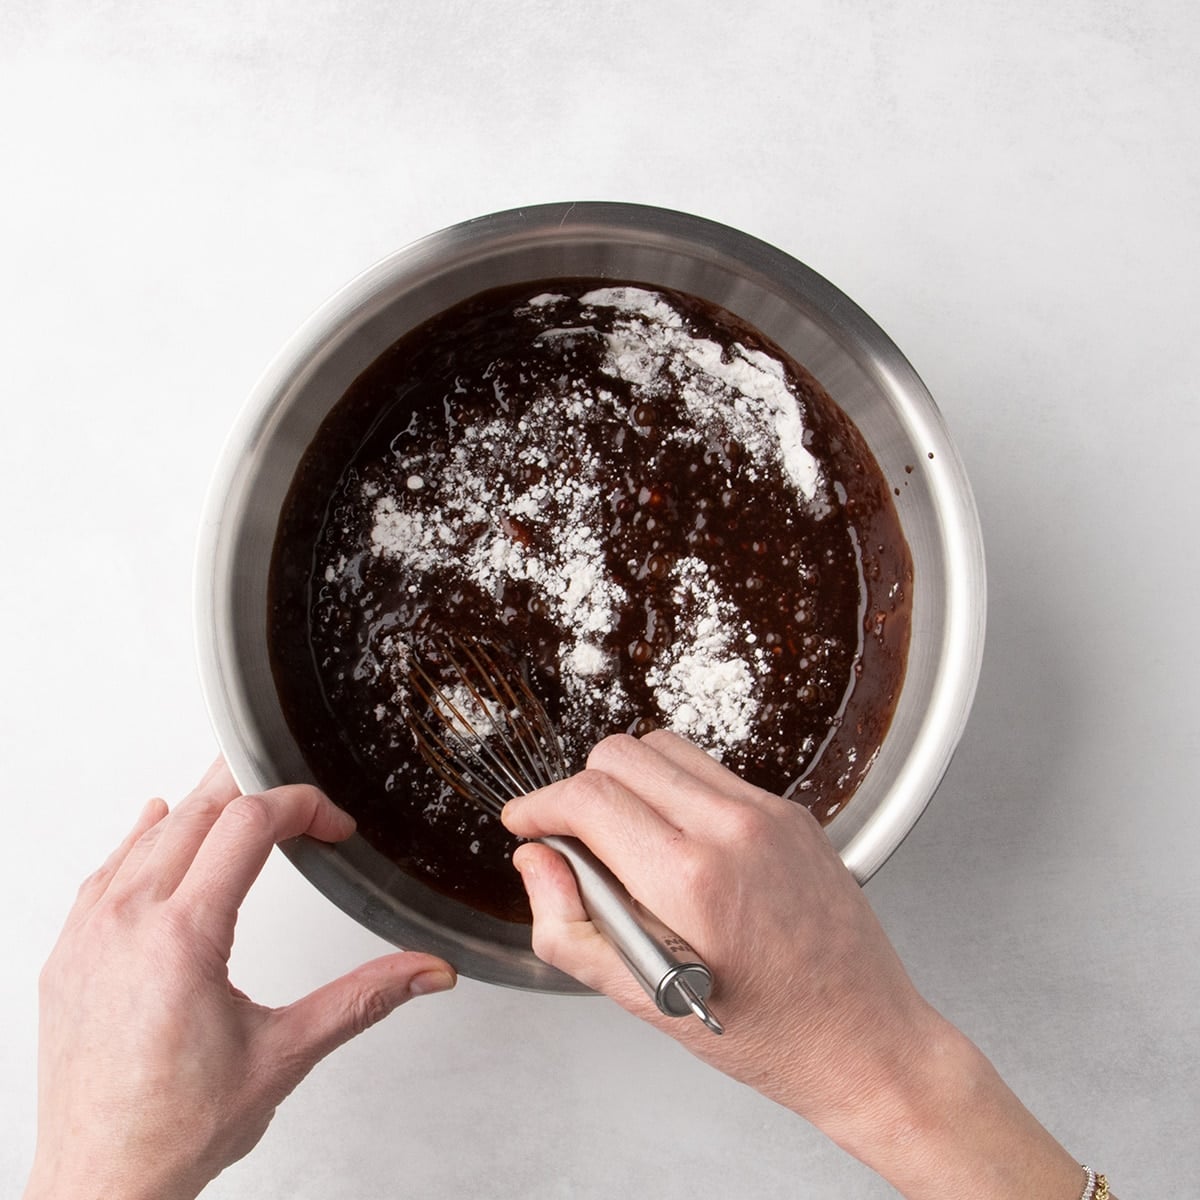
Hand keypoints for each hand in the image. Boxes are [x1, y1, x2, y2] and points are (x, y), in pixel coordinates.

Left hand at [26, 760, 455, 1199]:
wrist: (100, 1187)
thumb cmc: (178, 1130)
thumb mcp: (286, 1055)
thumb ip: (364, 999)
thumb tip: (429, 971)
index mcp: (183, 937)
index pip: (249, 823)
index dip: (303, 807)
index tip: (333, 827)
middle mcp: (128, 923)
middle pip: (199, 810)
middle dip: (256, 787)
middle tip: (297, 795)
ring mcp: (88, 935)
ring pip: (150, 834)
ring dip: (203, 807)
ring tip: (242, 798)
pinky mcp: (68, 955)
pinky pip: (104, 870)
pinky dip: (141, 837)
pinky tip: (154, 823)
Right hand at [501, 731, 1085, 1199]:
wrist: (866, 1039)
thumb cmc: (767, 1035)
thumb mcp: (644, 1000)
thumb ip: (567, 926)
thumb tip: (535, 862)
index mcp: (692, 879)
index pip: (589, 797)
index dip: (540, 805)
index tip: (525, 822)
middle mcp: (734, 829)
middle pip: (620, 754)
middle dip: (579, 789)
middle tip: (573, 841)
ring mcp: (769, 813)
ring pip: (664, 748)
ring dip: (627, 782)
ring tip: (625, 843)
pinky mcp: (791, 811)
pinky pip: (710, 770)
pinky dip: (674, 791)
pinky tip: (675, 844)